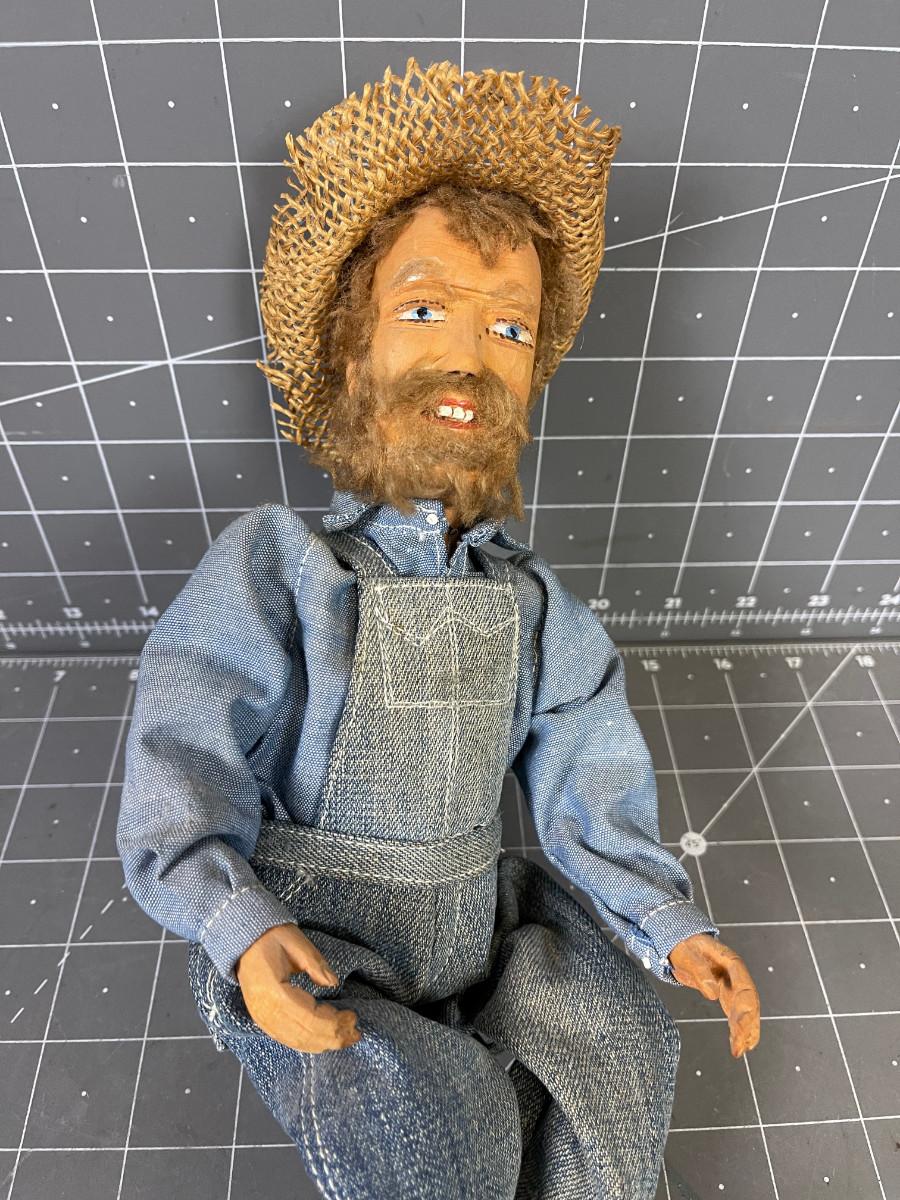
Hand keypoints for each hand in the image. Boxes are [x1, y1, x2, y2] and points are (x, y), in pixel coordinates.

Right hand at [235, 923, 361, 1053]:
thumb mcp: (296, 942)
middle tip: (356, 1032)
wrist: (246, 943)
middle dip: (334, 1036)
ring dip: (324, 1043)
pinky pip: (288, 1039)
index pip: (309, 1017)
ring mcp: (262, 1020)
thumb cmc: (271, 939)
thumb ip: (316, 964)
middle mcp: (265, 1012)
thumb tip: (334, 983)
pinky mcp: (263, 1022)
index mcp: (274, 992)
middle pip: (304, 1034)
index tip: (354, 1016)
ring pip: (297, 1042)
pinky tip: (325, 1040)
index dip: (334, 1022)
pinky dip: (309, 1043)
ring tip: (346, 1038)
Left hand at [667, 933, 759, 1057]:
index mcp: (732, 962)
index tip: (739, 1030)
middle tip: (739, 1047)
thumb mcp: (687, 954)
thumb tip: (712, 992)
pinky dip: (741, 1029)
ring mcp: (734, 985)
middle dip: (746, 1026)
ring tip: (740, 1050)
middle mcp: (738, 975)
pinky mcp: (728, 994)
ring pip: (747, 1010)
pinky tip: (743, 1045)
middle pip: (749, 1002)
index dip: (744, 1010)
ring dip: (746, 1031)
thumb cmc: (686, 946)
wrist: (684, 941)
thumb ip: (700, 971)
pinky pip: (738, 1013)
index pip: (744, 988)